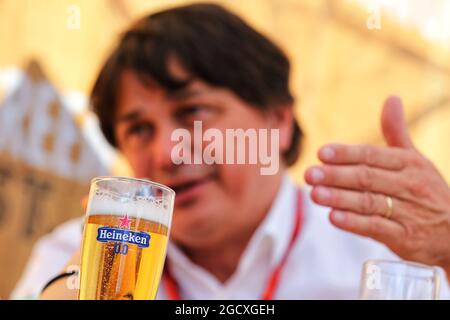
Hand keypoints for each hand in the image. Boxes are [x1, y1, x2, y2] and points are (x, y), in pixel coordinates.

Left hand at [305, 96, 449, 273]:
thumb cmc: (426, 190)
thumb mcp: (415, 159)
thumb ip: (397, 132)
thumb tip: (391, 98)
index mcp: (408, 163)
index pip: (372, 156)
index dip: (346, 154)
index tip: (321, 153)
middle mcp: (408, 185)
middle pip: (366, 178)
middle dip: (335, 176)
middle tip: (309, 174)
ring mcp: (407, 212)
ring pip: (368, 202)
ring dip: (339, 198)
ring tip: (314, 194)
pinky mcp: (404, 237)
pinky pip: (376, 228)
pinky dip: (354, 223)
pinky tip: (333, 217)